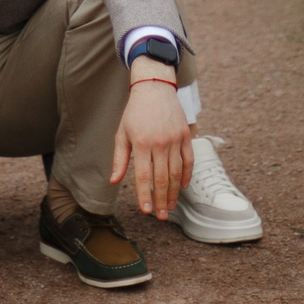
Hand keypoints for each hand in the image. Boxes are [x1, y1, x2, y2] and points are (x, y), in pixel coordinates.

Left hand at [109, 57, 190, 219]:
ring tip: (170, 206)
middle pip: (162, 178)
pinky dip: (187, 175)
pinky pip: (189, 160)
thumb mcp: (122, 133)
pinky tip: (183, 187)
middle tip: (161, 216)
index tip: (146, 211)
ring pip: (176, 172)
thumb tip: (114, 181)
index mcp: (141, 143)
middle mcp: (159, 143)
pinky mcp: (185, 136)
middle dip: (161, 200)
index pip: (144, 176)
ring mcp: (174, 139)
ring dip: (174, 192)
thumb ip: (119, 159)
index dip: (145, 196)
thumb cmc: (135, 112)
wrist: (154, 88)